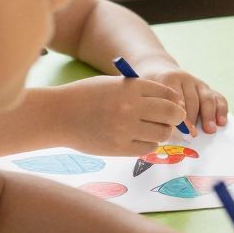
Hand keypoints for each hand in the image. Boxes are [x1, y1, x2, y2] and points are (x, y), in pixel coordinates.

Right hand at [48, 75, 190, 155]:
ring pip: (163, 133)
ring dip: (161, 131)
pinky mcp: (119, 148)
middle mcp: (131, 108)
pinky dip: (148, 143)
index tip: (172, 104)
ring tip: (150, 129)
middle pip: (171, 114)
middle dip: (175, 117)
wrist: (58, 115)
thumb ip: (140, 91)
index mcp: (131, 88)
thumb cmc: (87, 96)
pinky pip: (148, 148)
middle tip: (171, 119)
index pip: (168, 93)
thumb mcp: (114, 84)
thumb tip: (171, 102)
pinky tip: (138, 138)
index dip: (173, 100)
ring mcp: (125, 129)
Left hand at [138, 58, 227, 134]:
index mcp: (167, 79)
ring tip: (209, 130)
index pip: (176, 98)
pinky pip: (217, 97)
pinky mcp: (205, 87)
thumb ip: (155, 110)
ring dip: (209, 116)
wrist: (157, 70)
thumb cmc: (150, 90)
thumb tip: (164, 132)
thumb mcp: (146, 95)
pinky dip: (221, 110)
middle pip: (193, 100)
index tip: (183, 130)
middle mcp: (184, 78)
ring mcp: (197, 82)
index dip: (180, 115)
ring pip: (206, 98)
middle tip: (193, 135)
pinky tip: (221, 121)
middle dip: (194, 119)